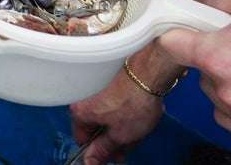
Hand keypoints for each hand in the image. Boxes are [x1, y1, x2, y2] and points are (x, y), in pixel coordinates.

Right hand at [70, 47, 174, 163]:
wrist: (149, 73)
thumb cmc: (133, 100)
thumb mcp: (120, 136)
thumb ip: (104, 151)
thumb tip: (90, 161)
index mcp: (81, 112)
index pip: (82, 139)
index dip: (99, 150)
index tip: (113, 154)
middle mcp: (85, 98)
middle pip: (96, 128)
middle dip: (114, 139)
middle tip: (129, 143)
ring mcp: (98, 89)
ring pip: (108, 117)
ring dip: (122, 127)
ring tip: (139, 128)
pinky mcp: (111, 83)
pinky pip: (115, 104)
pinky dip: (125, 112)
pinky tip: (139, 114)